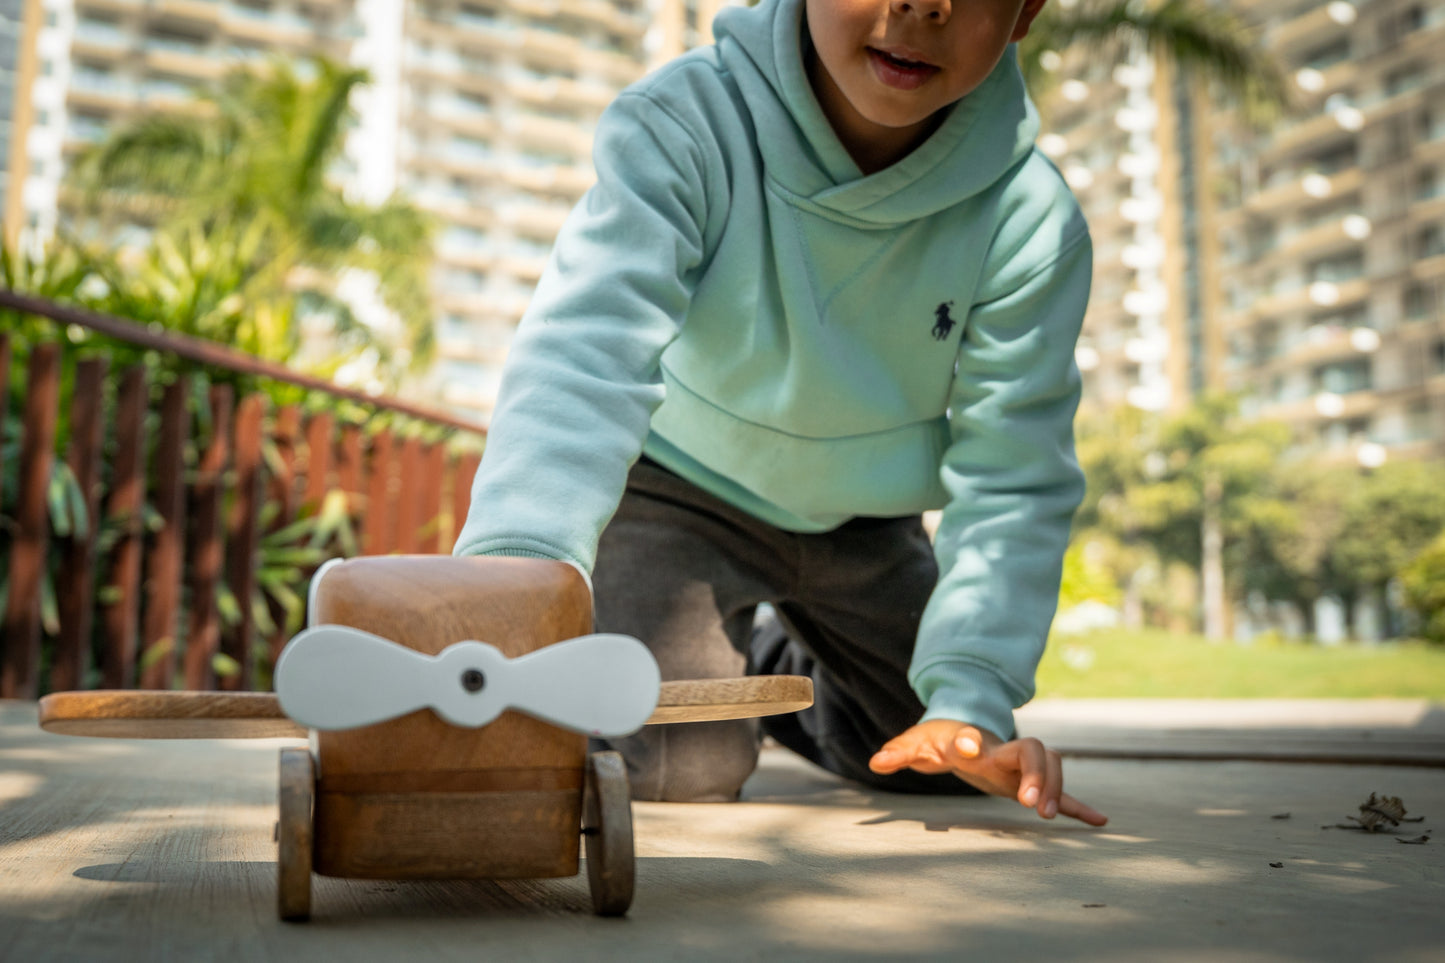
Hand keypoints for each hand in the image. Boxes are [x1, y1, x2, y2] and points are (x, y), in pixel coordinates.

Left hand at [868, 719, 1107, 825]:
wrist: (963, 727)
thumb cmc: (937, 739)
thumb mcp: (915, 745)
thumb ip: (899, 752)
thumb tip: (876, 762)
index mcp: (973, 742)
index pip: (976, 737)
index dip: (972, 742)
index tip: (971, 747)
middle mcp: (1004, 750)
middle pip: (1033, 750)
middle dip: (1037, 773)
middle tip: (1031, 802)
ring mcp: (1020, 766)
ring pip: (1053, 765)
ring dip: (1058, 789)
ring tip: (1050, 817)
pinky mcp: (1031, 783)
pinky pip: (1062, 792)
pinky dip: (1079, 805)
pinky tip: (1099, 821)